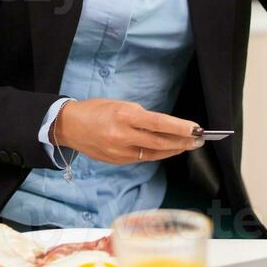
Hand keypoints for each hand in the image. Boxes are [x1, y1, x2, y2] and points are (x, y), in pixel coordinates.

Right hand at [53, 99, 203, 164]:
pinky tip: (167, 150)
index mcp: (124, 116)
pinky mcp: (117, 161)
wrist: (69, 126)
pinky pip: (142, 159)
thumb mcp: (120, 105)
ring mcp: (120, 151)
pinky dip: (157, 154)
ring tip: (187, 146)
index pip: (159, 123)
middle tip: (198, 140)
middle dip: (182, 142)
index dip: (180, 127)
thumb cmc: (95, 110)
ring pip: (154, 153)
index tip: (195, 128)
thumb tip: (164, 125)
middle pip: (160, 142)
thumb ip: (140, 116)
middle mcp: (123, 136)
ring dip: (173, 150)